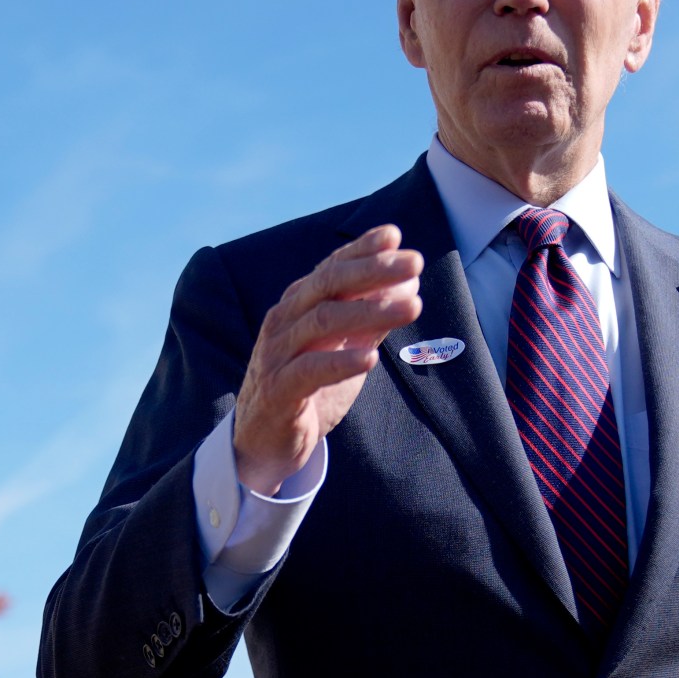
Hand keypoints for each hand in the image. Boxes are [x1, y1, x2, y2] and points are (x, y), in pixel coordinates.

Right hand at [232, 226, 423, 494]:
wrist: (264, 441)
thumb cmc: (308, 388)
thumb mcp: (343, 347)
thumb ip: (370, 319)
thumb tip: (409, 284)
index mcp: (298, 305)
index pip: (331, 268)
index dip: (361, 249)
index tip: (395, 236)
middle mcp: (284, 321)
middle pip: (328, 284)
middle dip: (373, 270)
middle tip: (414, 263)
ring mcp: (277, 354)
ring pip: (322, 321)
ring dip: (370, 312)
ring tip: (412, 306)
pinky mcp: (277, 391)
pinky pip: (309, 370)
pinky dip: (340, 362)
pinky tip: (370, 359)